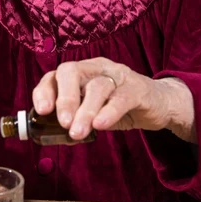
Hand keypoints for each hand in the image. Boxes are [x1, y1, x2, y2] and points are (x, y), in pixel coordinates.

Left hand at [32, 57, 196, 142]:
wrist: (158, 103)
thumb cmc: (118, 106)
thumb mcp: (92, 110)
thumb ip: (73, 117)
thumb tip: (48, 133)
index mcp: (81, 72)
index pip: (56, 75)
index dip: (45, 90)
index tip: (42, 111)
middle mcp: (96, 68)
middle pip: (73, 72)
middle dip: (64, 98)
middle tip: (63, 123)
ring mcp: (117, 76)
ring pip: (97, 87)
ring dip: (85, 111)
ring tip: (77, 133)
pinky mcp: (137, 89)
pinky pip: (121, 97)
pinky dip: (109, 111)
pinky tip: (100, 125)